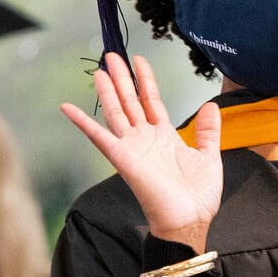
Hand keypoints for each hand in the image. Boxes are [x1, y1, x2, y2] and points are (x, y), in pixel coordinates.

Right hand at [60, 53, 222, 251]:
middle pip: (130, 101)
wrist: (190, 220)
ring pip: (117, 112)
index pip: (152, 101)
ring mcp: (132, 147)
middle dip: (122, 78)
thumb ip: (208, 131)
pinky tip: (67, 107)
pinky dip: (82, 122)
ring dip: (107, 91)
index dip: (145, 80)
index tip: (139, 60)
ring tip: (100, 69)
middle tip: (112, 55)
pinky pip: (98, 136)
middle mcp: (145, 139)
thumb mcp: (209, 156)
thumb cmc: (198, 196)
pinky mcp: (122, 158)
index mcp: (165, 137)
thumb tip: (210, 104)